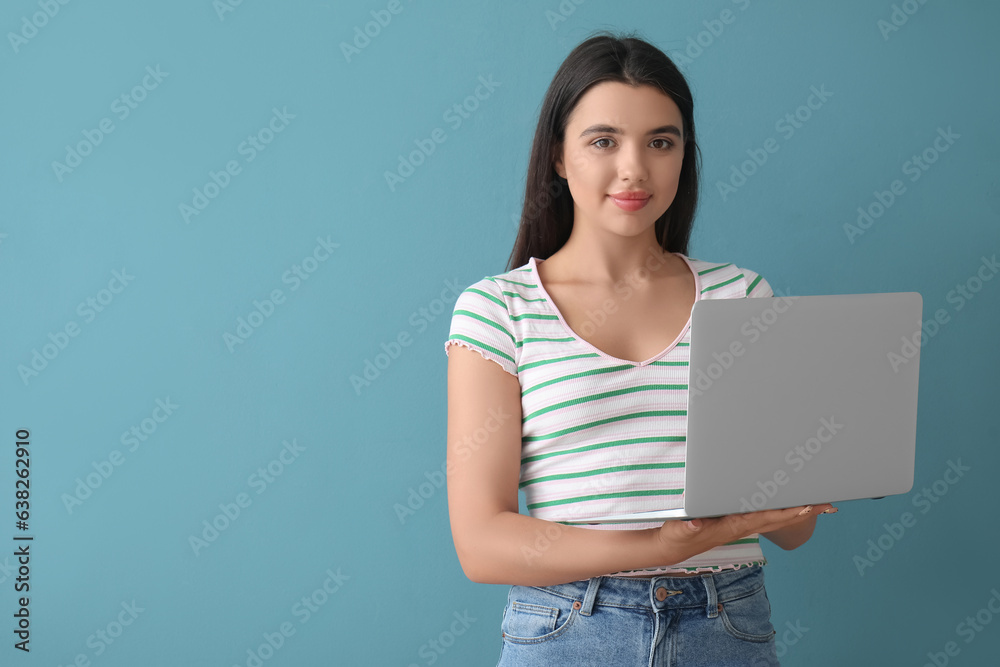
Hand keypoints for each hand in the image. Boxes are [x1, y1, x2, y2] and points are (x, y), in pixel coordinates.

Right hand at [655, 504, 836, 563]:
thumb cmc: (677, 536)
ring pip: (777, 517)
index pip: (765, 517)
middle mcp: (743, 525)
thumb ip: (687, 527)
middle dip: (804, 511)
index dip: (787, 511)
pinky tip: (794, 505)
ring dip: (800, 511)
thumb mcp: (678, 531)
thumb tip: (696, 522)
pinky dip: (786, 510)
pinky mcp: (739, 521)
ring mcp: (742, 524)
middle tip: (829, 504)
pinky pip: (769, 515)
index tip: (807, 505)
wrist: (674, 546)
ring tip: (820, 503)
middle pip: (780, 518)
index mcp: (733, 525)